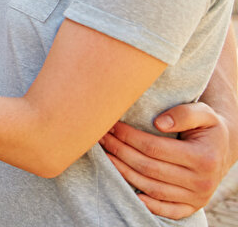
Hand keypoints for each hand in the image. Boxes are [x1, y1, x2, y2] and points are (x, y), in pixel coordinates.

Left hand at [99, 101, 230, 217]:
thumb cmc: (208, 128)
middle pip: (148, 167)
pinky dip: (145, 203)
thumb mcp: (204, 113)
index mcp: (203, 158)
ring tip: (105, 155)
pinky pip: (166, 210)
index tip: (111, 124)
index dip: (128, 136)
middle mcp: (201, 181)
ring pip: (150, 187)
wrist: (223, 150)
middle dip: (119, 151)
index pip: (153, 147)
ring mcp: (197, 197)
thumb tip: (159, 124)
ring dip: (122, 172)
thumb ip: (184, 114)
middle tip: (101, 137)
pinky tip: (125, 187)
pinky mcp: (192, 207)